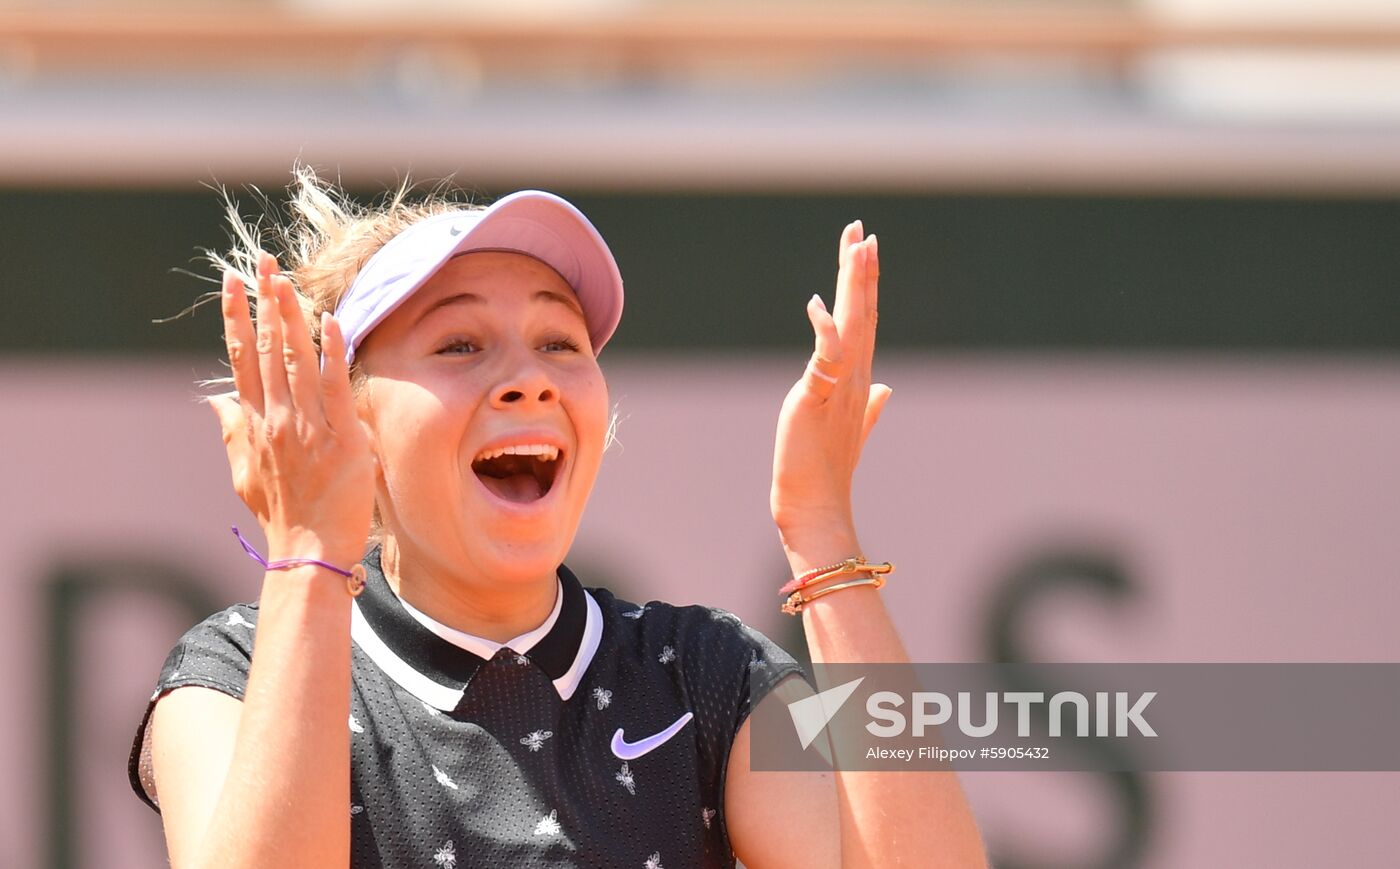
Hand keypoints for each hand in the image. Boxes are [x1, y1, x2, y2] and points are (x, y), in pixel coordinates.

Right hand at [208, 252, 373, 565]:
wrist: (309, 551)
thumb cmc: (282, 515)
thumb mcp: (244, 473)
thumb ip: (231, 432)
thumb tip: (214, 400)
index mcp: (253, 423)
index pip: (241, 358)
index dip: (237, 317)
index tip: (234, 283)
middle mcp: (276, 419)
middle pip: (266, 348)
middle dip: (265, 301)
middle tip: (264, 262)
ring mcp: (307, 428)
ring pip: (297, 360)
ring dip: (291, 316)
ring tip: (287, 280)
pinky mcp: (342, 439)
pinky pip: (336, 387)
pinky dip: (332, 353)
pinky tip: (332, 322)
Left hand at [771, 222, 891, 565]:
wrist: (816, 503)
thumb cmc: (827, 469)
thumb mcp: (851, 428)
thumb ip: (870, 407)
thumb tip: (886, 389)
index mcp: (859, 378)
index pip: (864, 321)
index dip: (865, 284)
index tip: (865, 248)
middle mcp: (855, 376)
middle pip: (861, 313)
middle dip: (861, 271)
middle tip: (863, 231)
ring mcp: (839, 386)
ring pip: (850, 325)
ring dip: (854, 286)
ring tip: (856, 247)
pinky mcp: (817, 398)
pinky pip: (823, 359)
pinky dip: (824, 331)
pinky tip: (817, 304)